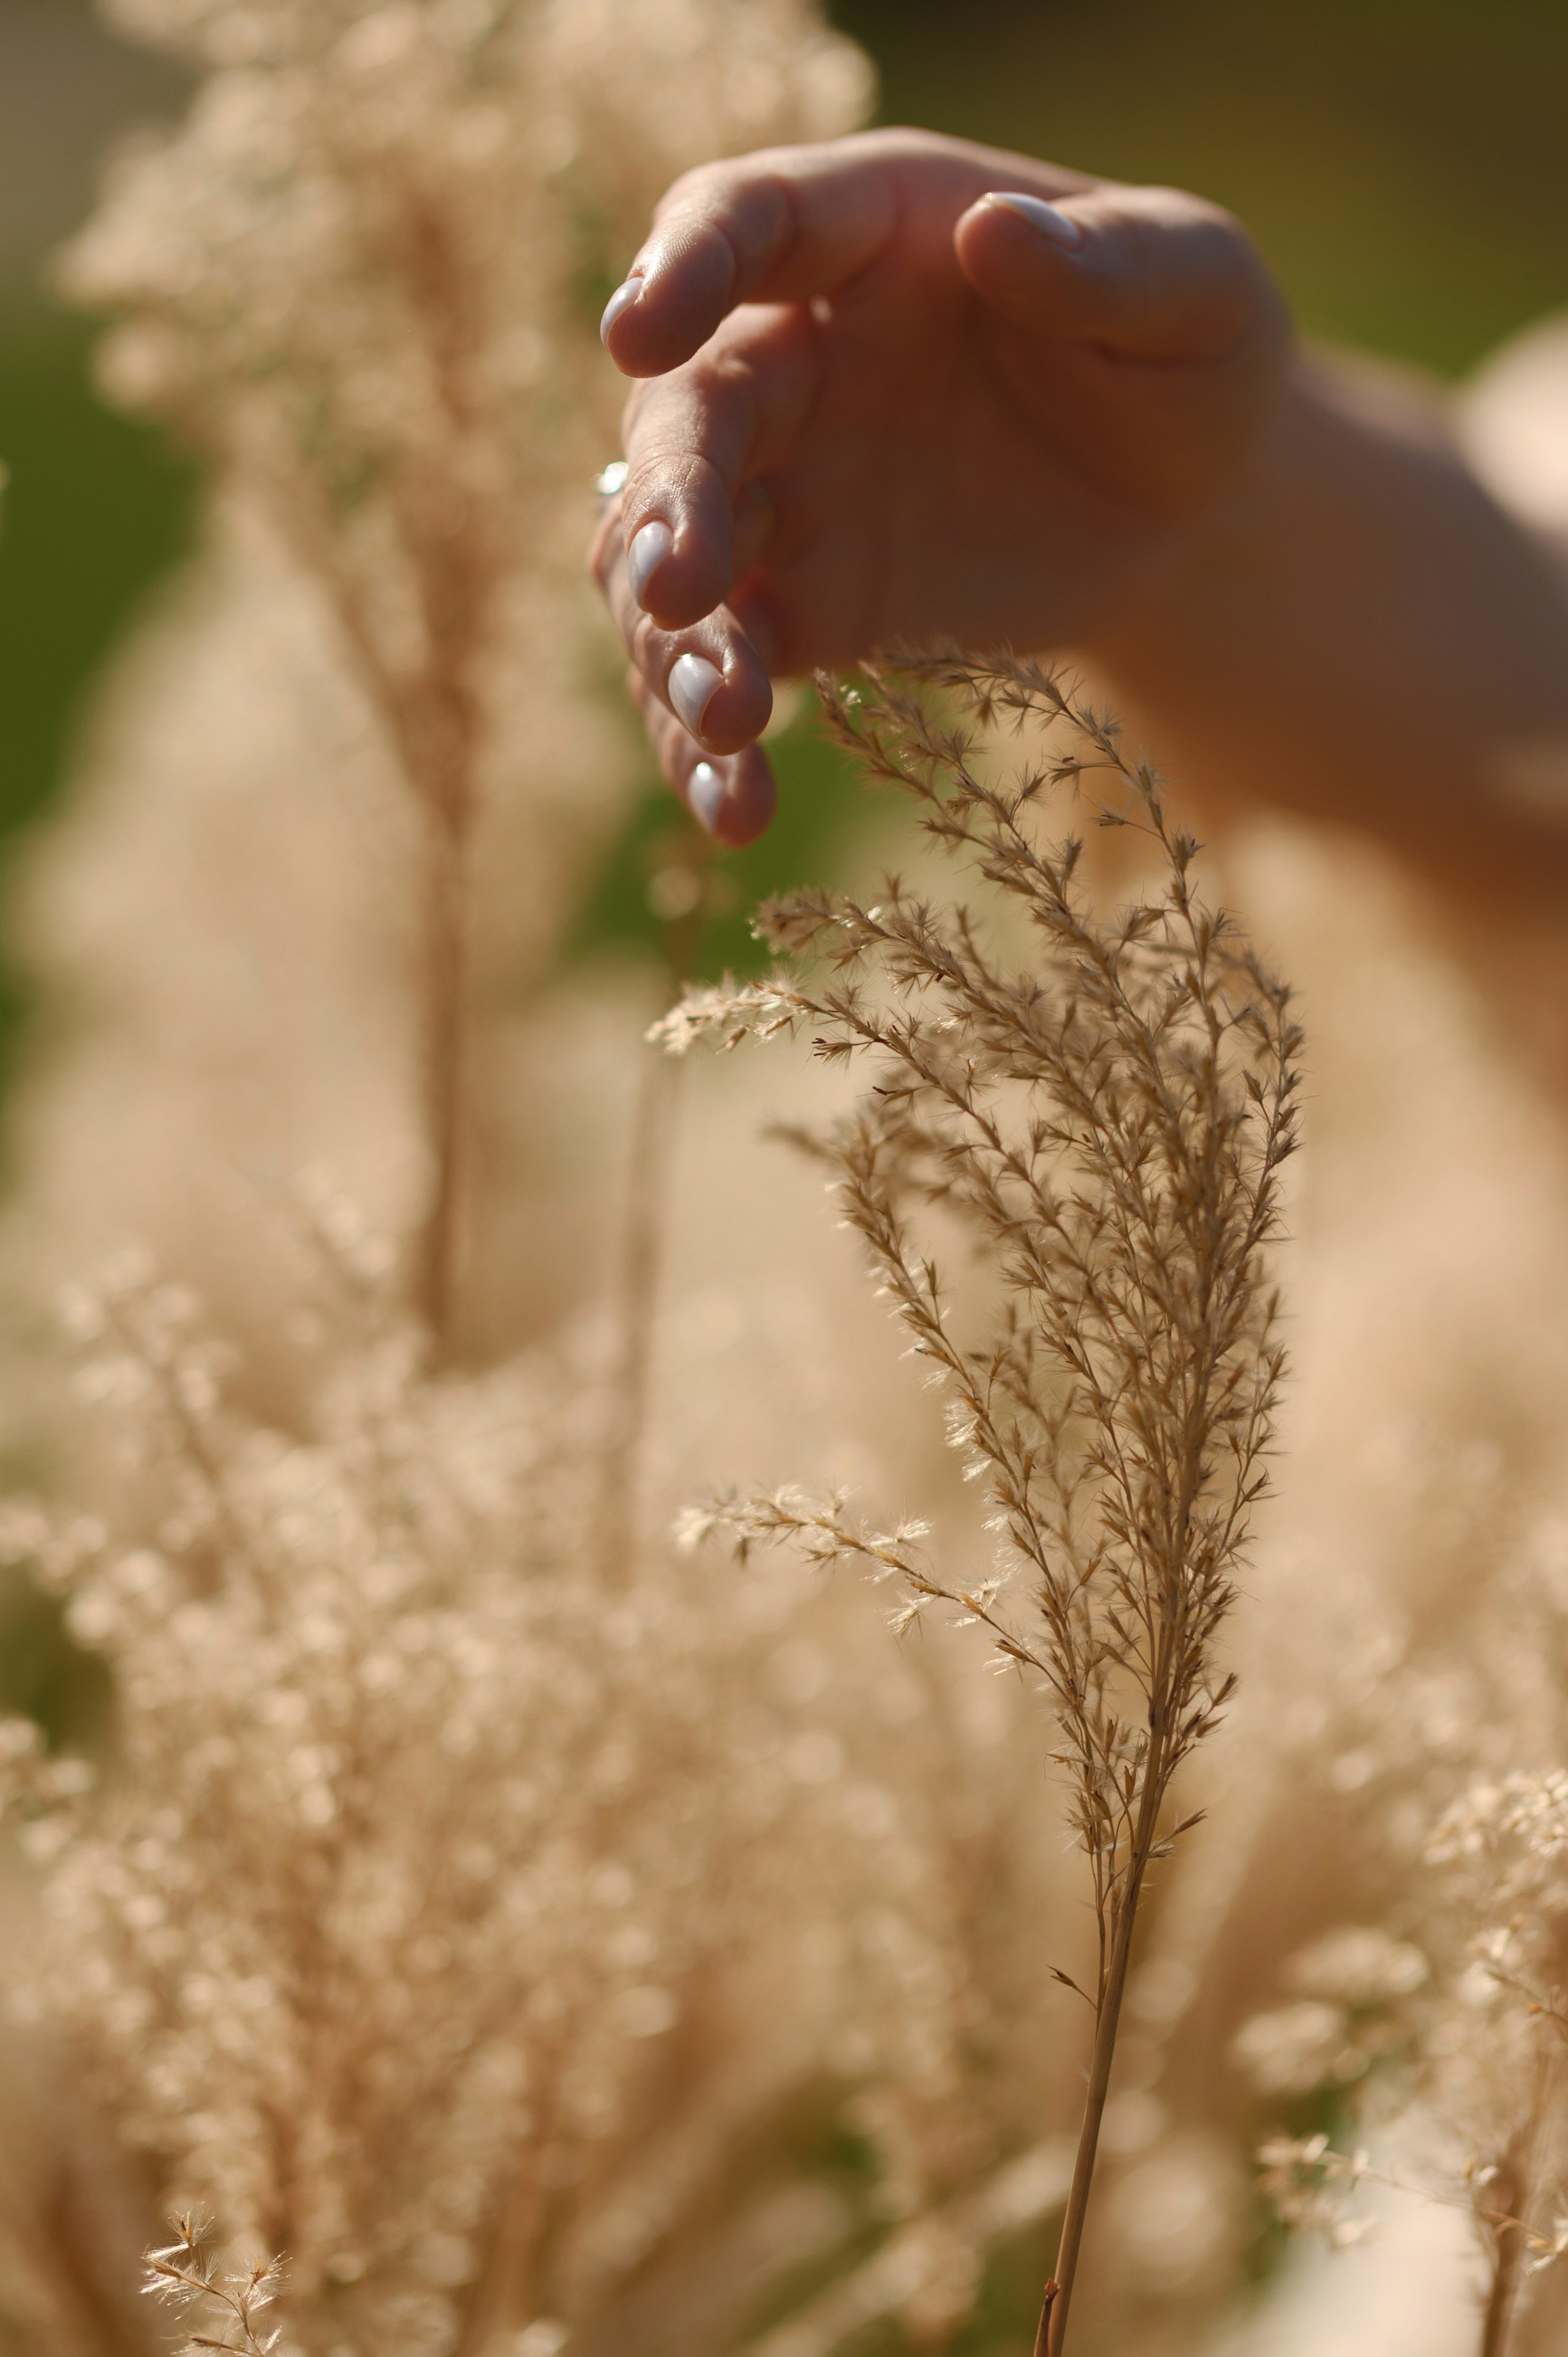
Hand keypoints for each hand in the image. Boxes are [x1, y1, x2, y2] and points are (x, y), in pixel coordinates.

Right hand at [588, 127, 1290, 842]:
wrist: (1189, 506)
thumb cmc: (1185, 360)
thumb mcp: (1194, 292)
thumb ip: (1109, 260)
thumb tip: (999, 233)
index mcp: (865, 235)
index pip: (741, 221)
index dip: (682, 271)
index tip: (636, 331)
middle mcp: (791, 353)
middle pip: (687, 418)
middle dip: (672, 504)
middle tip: (681, 588)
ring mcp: (784, 489)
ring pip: (676, 561)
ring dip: (678, 643)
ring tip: (730, 723)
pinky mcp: (803, 607)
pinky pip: (723, 668)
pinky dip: (711, 741)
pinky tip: (736, 807)